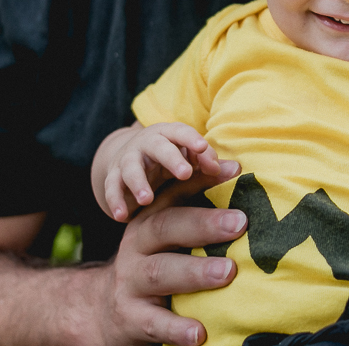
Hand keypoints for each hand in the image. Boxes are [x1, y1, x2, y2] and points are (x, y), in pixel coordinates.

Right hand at [98, 159, 245, 345]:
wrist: (103, 310)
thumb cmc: (154, 264)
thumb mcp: (167, 236)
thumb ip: (199, 208)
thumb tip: (239, 169)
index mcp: (150, 221)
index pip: (176, 193)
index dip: (204, 179)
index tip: (236, 170)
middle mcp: (138, 246)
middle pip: (166, 227)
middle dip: (204, 223)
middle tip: (240, 223)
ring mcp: (131, 281)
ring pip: (161, 272)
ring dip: (195, 271)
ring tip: (228, 272)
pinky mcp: (131, 317)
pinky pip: (155, 322)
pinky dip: (176, 328)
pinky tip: (200, 333)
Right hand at [101, 122, 222, 220]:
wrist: (131, 156)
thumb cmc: (170, 159)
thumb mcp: (187, 158)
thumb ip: (207, 163)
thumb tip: (236, 169)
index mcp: (169, 135)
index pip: (180, 132)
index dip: (191, 138)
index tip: (203, 147)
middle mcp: (148, 144)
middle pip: (158, 146)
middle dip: (171, 159)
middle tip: (185, 174)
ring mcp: (129, 159)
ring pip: (131, 167)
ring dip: (139, 182)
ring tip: (147, 199)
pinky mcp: (114, 176)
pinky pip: (112, 187)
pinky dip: (115, 200)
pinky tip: (121, 216)